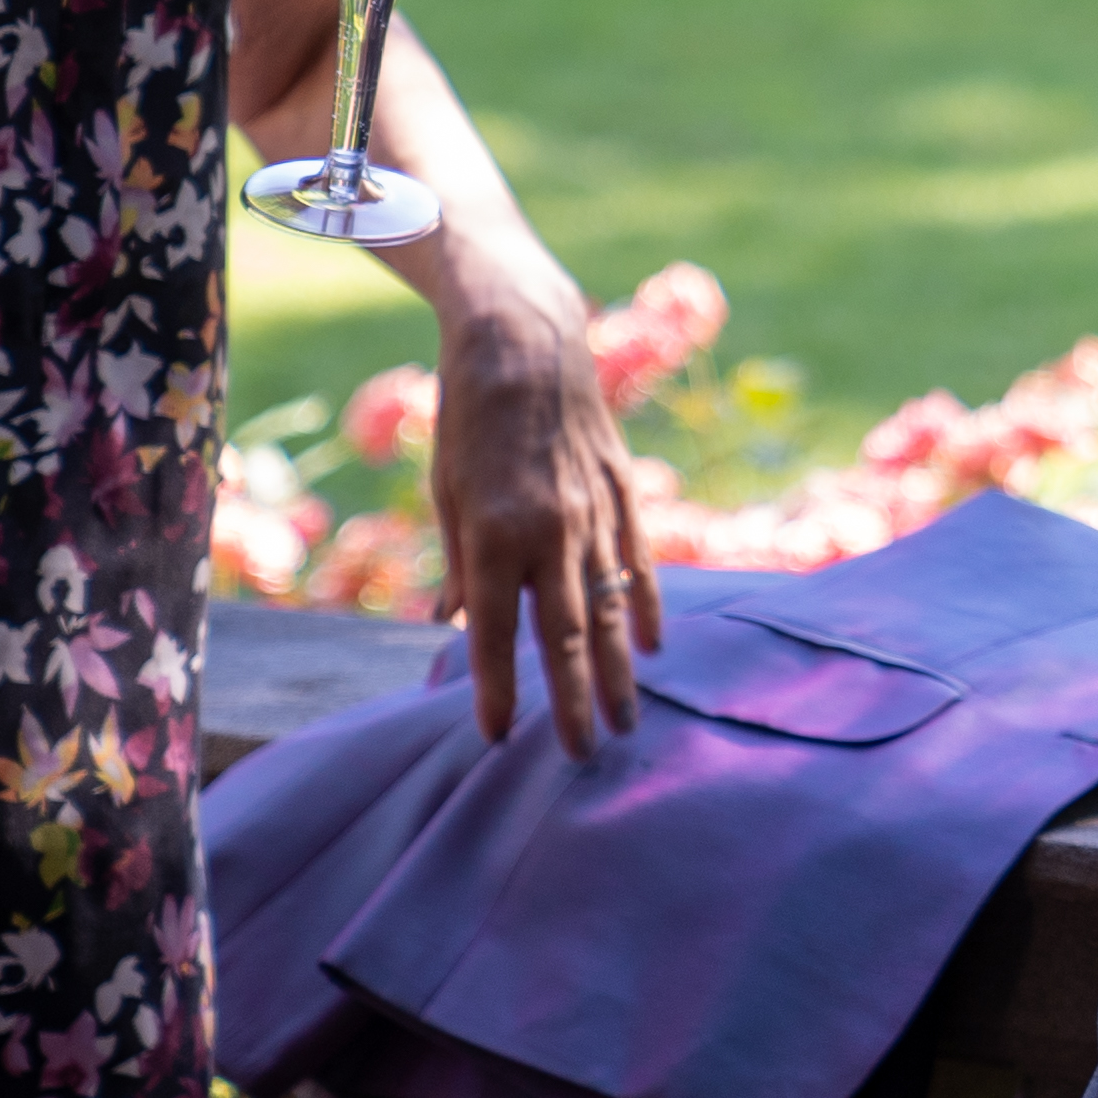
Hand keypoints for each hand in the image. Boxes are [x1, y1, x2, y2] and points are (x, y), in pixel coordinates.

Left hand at [425, 278, 663, 752]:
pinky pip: (637, 563)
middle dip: (572, 700)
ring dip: (617, 670)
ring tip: (624, 721)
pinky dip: (645, 607)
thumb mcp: (444, 492)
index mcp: (493, 533)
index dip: (495, 688)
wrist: (525, 343)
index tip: (495, 736)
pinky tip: (652, 648)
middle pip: (564, 634)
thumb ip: (457, 562)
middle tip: (579, 755)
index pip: (494, 631)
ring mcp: (594, 512)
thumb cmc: (469, 420)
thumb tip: (455, 623)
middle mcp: (549, 530)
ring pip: (610, 609)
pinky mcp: (624, 493)